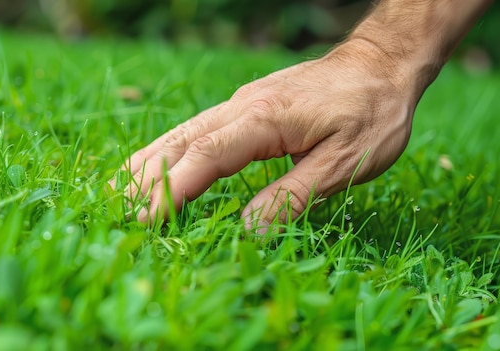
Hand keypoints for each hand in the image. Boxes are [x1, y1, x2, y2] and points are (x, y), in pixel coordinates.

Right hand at [119, 39, 421, 228]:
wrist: (381, 64)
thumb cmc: (371, 112)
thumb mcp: (344, 162)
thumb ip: (293, 196)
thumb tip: (249, 230)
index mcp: (264, 119)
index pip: (206, 155)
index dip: (174, 188)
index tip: (148, 219)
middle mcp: (242, 107)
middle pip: (181, 142)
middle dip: (147, 178)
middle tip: (118, 212)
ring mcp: (241, 104)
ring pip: (183, 133)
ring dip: (150, 163)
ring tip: (120, 192)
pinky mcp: (246, 108)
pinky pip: (197, 130)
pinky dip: (171, 152)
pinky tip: (159, 167)